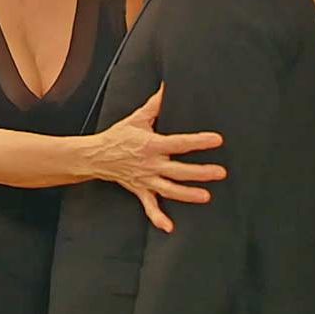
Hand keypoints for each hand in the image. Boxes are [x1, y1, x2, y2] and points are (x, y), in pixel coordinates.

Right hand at [95, 84, 225, 232]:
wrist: (94, 155)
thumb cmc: (117, 136)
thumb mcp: (136, 118)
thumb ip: (155, 105)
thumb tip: (167, 86)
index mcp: (151, 145)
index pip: (179, 143)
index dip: (198, 141)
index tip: (217, 140)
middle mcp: (151, 164)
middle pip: (178, 170)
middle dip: (199, 172)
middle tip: (220, 173)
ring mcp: (146, 179)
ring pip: (169, 189)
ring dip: (187, 194)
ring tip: (205, 196)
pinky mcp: (140, 190)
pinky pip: (149, 206)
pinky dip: (158, 217)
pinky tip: (169, 227)